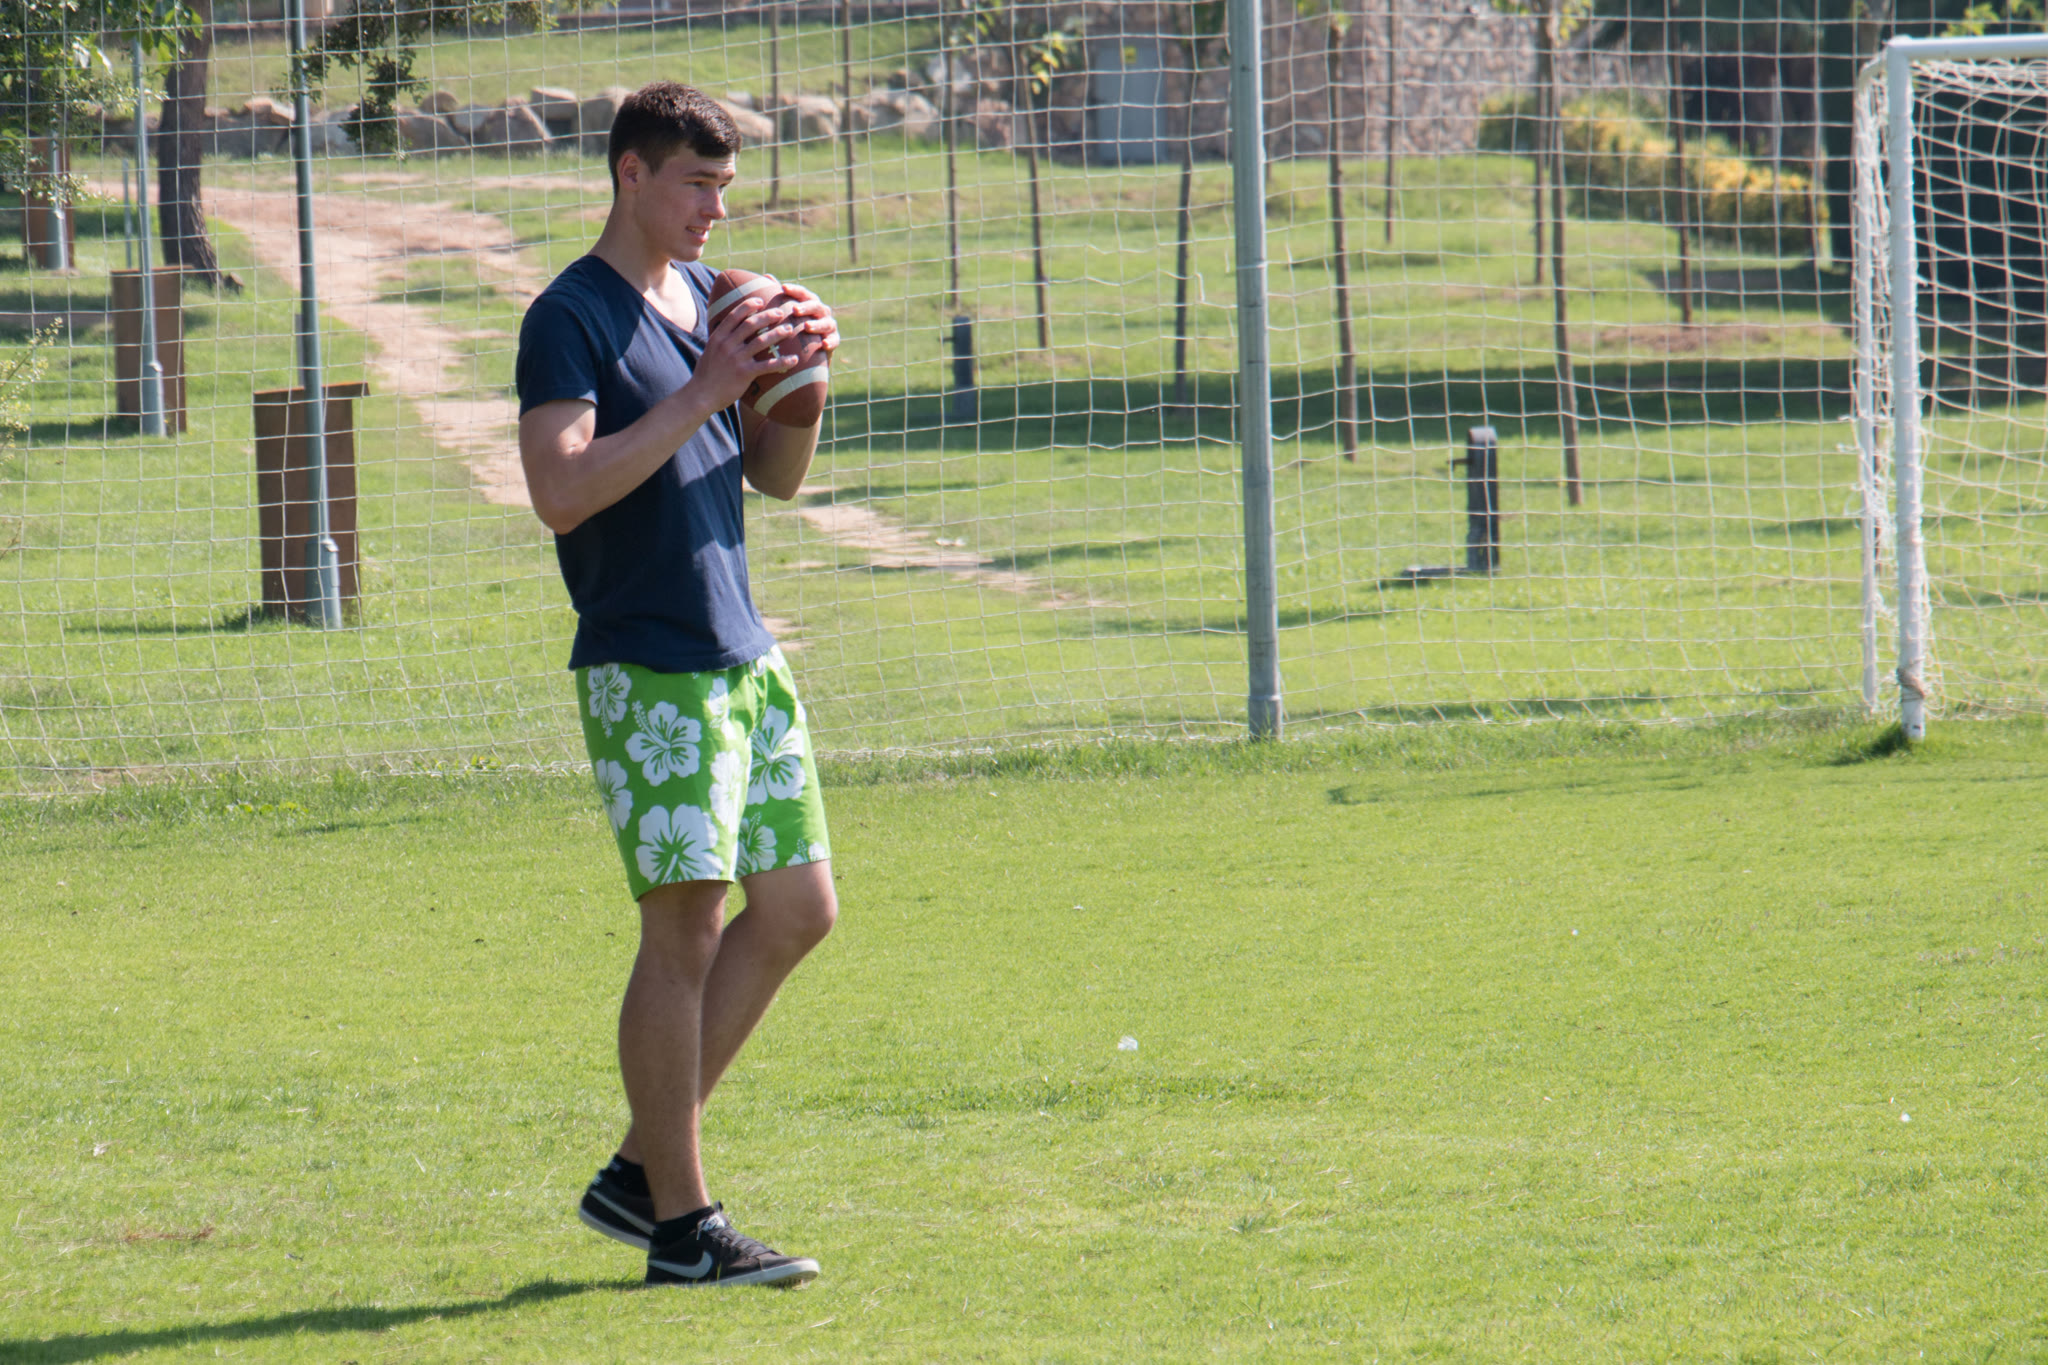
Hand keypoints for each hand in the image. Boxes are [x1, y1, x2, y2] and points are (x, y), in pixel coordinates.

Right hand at [684, 294, 804, 414]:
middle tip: (781, 312)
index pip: (735, 315)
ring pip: (761, 341)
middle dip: (768, 315)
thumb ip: (721, 340)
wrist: (700, 396)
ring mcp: (736, 359)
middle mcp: (727, 345)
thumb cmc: (706, 375)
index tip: (760, 300)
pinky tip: (795, 360)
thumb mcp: (710, 352)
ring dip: (778, 333)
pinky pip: (768, 365)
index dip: (748, 305)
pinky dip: (783, 362)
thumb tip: (730, 330)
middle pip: (751, 324)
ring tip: (789, 330)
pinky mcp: (745, 373)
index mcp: (718, 337)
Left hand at [774, 281, 840, 360]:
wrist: (810, 348)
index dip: (794, 290)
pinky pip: (834, 340)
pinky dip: (830, 342)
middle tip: (794, 310)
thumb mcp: (787, 311)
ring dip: (817, 324)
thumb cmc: (795, 325)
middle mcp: (822, 312)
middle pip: (816, 306)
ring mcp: (830, 325)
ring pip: (826, 323)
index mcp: (810, 302)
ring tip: (806, 327)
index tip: (783, 288)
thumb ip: (779, 296)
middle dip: (806, 307)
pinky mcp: (834, 339)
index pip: (803, 293)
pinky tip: (824, 344)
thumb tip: (767, 275)